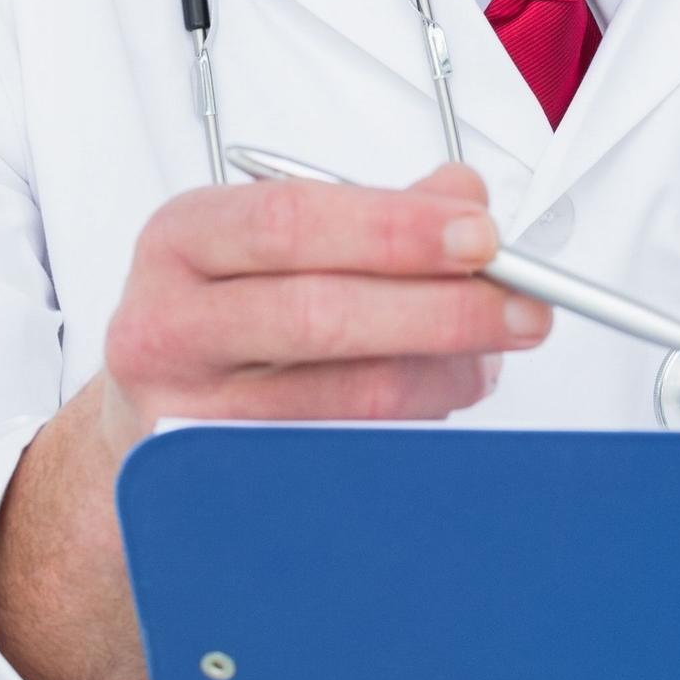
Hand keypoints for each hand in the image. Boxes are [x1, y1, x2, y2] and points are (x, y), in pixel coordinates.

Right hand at [97, 163, 549, 453]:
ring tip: (488, 354)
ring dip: (444, 375)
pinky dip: (414, 425)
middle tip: (523, 307)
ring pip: (344, 400)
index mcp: (184, 237)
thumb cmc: (233, 313)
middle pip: (319, 316)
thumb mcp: (284, 242)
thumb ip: (380, 211)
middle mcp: (165, 323)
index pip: (291, 222)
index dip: (395, 229)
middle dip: (441, 310)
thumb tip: (464, 195)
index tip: (482, 236)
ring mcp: (186, 413)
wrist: (156, 413)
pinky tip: (440, 396)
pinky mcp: (219, 484)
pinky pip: (344, 456)